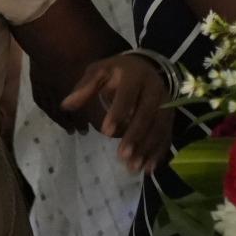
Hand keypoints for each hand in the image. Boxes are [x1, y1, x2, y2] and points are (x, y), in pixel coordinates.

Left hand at [63, 53, 173, 172]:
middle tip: (122, 156)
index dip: (119, 112)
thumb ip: (85, 88)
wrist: (146, 66)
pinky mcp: (170, 116)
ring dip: (147, 148)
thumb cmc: (117, 72)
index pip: (128, 94)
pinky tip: (148, 168)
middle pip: (148, 113)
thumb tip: (65, 105)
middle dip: (135, 135)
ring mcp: (166, 103)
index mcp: (134, 75)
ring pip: (159, 126)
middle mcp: (154, 88)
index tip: (106, 132)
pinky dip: (159, 152)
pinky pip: (167, 134)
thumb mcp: (99, 72)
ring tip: (133, 167)